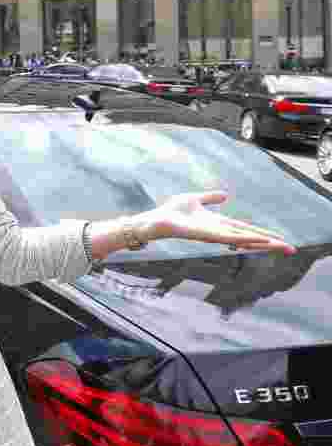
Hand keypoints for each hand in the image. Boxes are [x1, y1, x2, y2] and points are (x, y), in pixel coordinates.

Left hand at [140, 191, 296, 254]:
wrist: (154, 220)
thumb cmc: (172, 212)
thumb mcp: (195, 199)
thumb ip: (211, 198)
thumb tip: (226, 196)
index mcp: (218, 223)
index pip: (245, 229)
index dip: (263, 234)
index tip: (280, 239)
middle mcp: (218, 231)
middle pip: (249, 237)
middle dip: (269, 243)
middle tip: (291, 249)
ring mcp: (212, 235)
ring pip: (241, 240)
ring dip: (261, 243)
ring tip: (279, 246)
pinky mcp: (204, 235)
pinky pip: (226, 238)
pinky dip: (241, 239)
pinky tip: (254, 241)